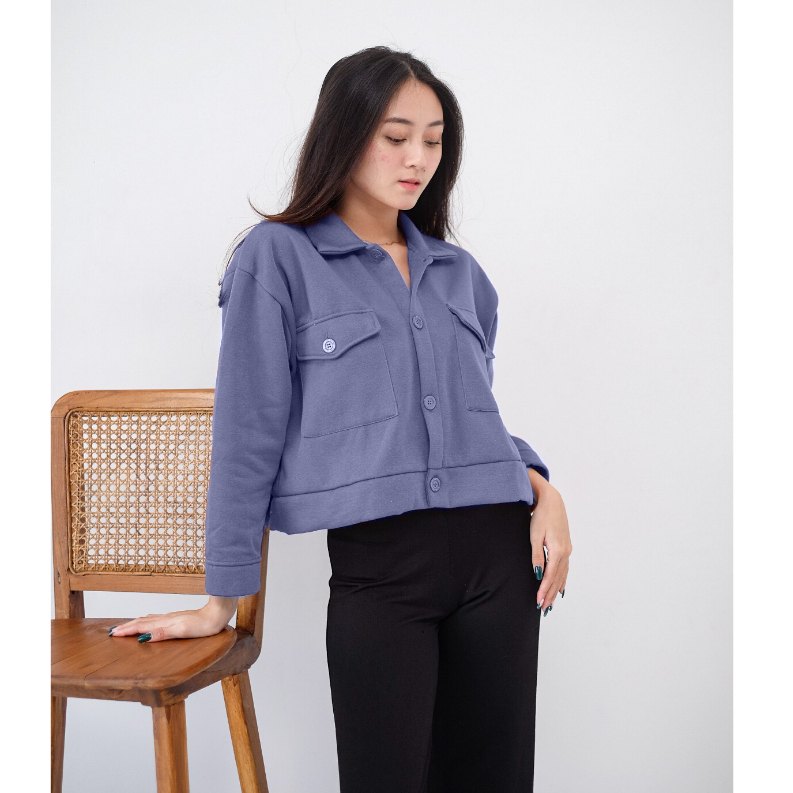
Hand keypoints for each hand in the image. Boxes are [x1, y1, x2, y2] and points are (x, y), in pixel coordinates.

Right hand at [108, 596, 238, 642]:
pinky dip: (147, 620)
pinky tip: (149, 621)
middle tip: (113, 631)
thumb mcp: (182, 631)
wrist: (218, 613)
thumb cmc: (203, 625)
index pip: (141, 626)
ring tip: (126, 626)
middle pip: (142, 622)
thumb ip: (163, 632)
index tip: (113, 634)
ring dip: (135, 623)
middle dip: (127, 626)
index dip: (127, 630)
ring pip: (149, 619)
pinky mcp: (178, 618)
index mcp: (165, 622)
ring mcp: (172, 617)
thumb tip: (143, 636)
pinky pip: (157, 618)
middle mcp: (166, 618)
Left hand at [527, 468, 571, 615]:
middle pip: (558, 579)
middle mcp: (565, 552)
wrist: (552, 501)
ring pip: (562, 575)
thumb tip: (537, 574)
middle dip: (550, 594)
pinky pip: (565, 568)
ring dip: (556, 590)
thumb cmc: (541, 516)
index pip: (550, 575)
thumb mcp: (534, 535)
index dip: (544, 590)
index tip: (538, 602)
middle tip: (543, 609)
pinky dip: (562, 580)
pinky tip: (561, 589)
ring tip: (550, 604)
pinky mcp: (566, 547)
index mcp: (558, 550)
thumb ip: (536, 556)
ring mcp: (567, 550)